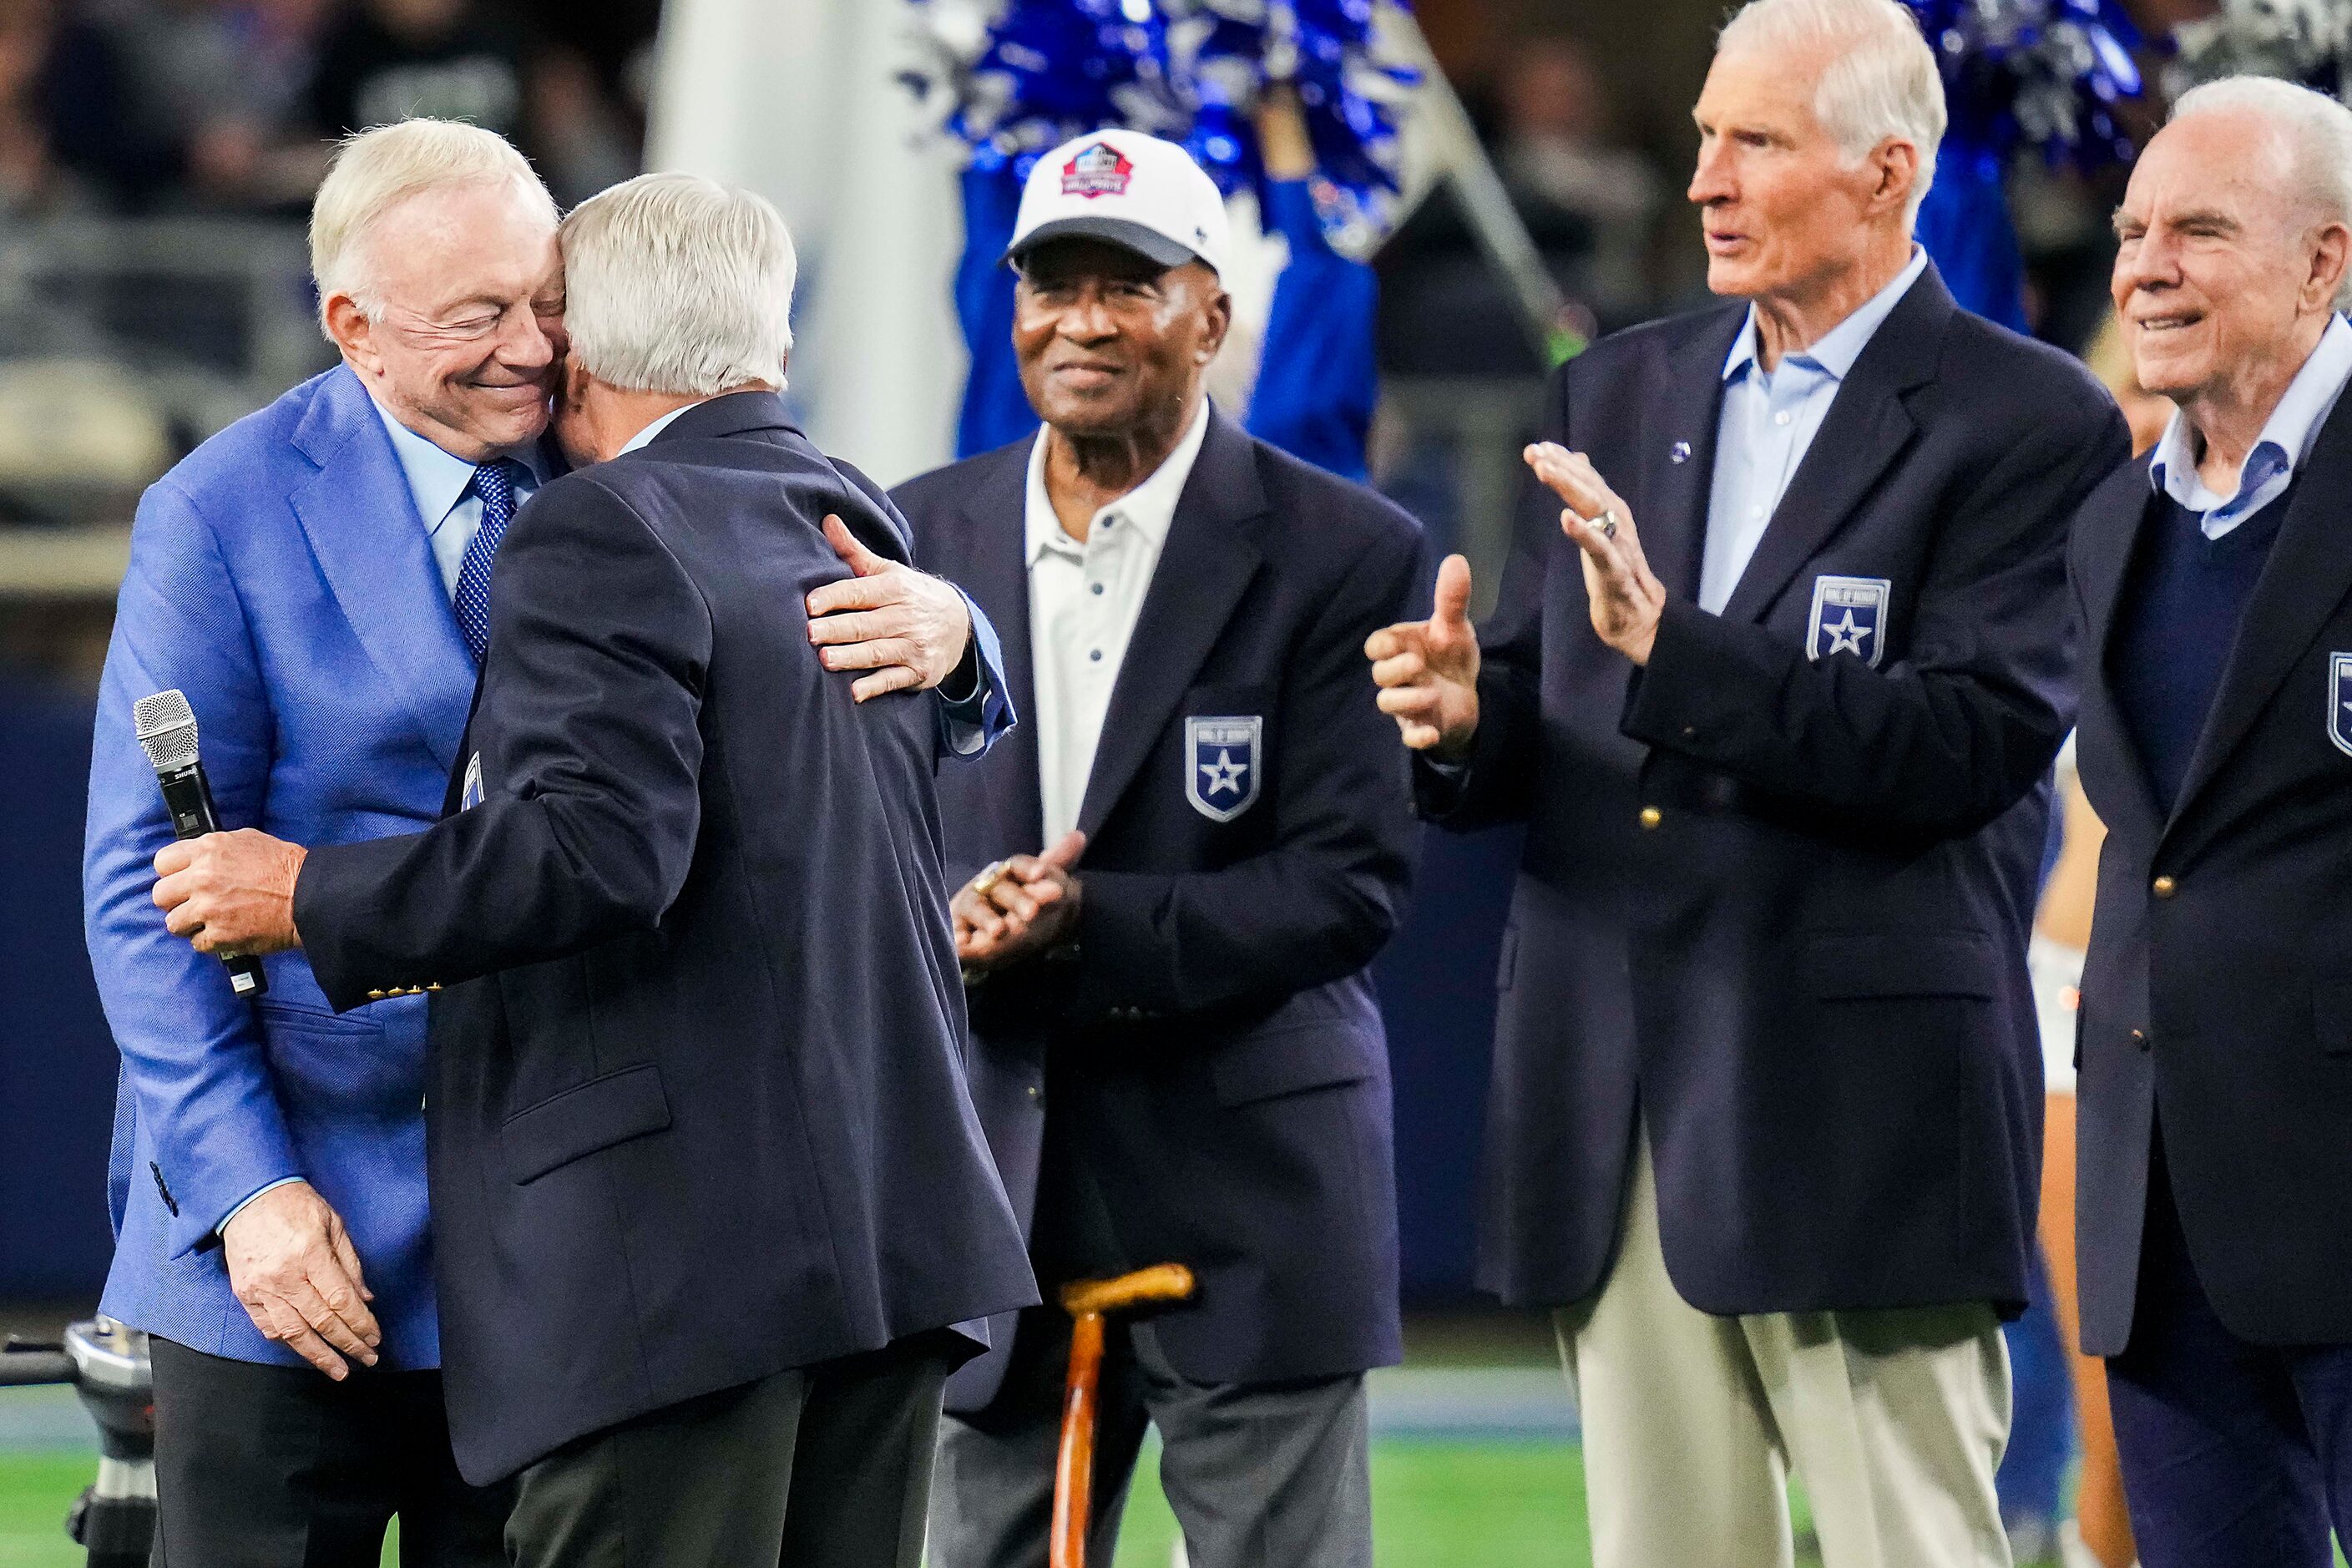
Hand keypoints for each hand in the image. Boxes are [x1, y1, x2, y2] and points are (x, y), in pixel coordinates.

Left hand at [153, 829, 306, 955]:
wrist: (311, 896)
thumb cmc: (285, 866)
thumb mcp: (246, 840)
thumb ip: (213, 849)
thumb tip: (193, 859)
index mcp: (208, 850)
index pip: (162, 863)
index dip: (172, 873)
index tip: (183, 881)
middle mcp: (202, 878)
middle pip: (160, 895)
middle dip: (176, 901)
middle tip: (195, 904)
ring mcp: (208, 908)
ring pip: (173, 923)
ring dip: (190, 924)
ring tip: (211, 921)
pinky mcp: (219, 935)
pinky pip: (197, 943)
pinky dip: (211, 941)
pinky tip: (227, 932)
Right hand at [220, 1181, 378, 1378]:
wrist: (247, 1198)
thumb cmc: (294, 1205)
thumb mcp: (333, 1223)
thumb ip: (350, 1263)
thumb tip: (364, 1298)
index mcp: (310, 1254)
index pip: (341, 1300)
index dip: (360, 1323)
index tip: (375, 1337)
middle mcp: (284, 1276)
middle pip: (321, 1321)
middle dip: (348, 1344)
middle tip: (367, 1358)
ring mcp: (261, 1288)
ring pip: (293, 1333)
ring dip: (319, 1355)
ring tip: (339, 1370)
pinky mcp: (245, 1295)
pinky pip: (269, 1327)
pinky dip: (289, 1342)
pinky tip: (306, 1351)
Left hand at [807, 514, 973, 700]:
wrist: (960, 624)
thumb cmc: (912, 595)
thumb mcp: (889, 571)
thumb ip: (855, 552)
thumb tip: (828, 520)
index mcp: (895, 589)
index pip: (860, 592)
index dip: (835, 597)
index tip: (811, 603)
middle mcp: (905, 617)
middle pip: (865, 624)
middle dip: (837, 629)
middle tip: (809, 633)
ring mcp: (914, 646)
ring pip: (877, 652)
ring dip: (851, 657)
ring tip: (825, 659)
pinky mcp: (919, 671)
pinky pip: (894, 679)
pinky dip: (876, 686)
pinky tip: (855, 692)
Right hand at [954, 830, 1084, 974]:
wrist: (982, 924)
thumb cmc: (1012, 901)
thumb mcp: (1037, 884)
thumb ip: (1056, 863)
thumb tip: (1079, 836)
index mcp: (1010, 873)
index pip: (1019, 865)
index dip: (1029, 868)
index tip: (1040, 873)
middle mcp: (988, 885)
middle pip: (1003, 889)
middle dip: (1017, 900)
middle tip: (1033, 912)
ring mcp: (969, 905)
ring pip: (977, 908)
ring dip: (987, 919)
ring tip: (999, 931)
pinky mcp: (954, 924)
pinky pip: (953, 929)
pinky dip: (956, 935)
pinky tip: (962, 943)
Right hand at [1366, 553, 1480, 755]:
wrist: (1468, 695)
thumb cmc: (1451, 656)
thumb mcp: (1455, 627)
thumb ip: (1452, 599)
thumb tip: (1456, 559)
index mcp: (1402, 648)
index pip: (1376, 645)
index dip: (1382, 646)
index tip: (1399, 644)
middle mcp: (1399, 676)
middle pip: (1379, 675)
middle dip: (1394, 670)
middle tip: (1419, 664)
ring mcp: (1407, 703)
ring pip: (1387, 704)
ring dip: (1406, 701)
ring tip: (1432, 693)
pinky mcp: (1421, 726)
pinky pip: (1409, 736)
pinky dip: (1418, 736)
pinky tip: (1432, 733)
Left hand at [1525, 442, 1666, 664]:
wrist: (1635, 614)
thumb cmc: (1613, 569)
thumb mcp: (1598, 526)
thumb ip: (1588, 494)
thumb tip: (1577, 461)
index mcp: (1611, 509)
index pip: (1586, 477)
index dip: (1563, 460)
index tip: (1537, 447)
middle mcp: (1618, 519)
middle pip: (1588, 485)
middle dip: (1561, 466)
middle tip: (1534, 452)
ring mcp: (1618, 543)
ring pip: (1595, 507)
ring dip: (1569, 486)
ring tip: (1545, 471)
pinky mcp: (1615, 569)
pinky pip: (1599, 548)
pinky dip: (1583, 531)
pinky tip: (1565, 518)